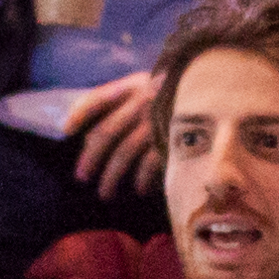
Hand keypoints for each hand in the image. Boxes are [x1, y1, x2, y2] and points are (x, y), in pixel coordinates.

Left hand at [64, 68, 165, 198]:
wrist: (214, 89)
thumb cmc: (173, 91)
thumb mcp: (148, 85)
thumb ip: (122, 100)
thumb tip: (91, 132)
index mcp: (132, 85)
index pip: (98, 98)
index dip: (79, 114)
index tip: (65, 131)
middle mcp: (142, 102)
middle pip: (107, 133)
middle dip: (91, 158)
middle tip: (82, 177)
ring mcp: (156, 121)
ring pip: (125, 153)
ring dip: (111, 176)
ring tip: (105, 193)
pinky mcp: (172, 138)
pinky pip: (150, 163)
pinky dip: (142, 179)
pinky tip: (138, 190)